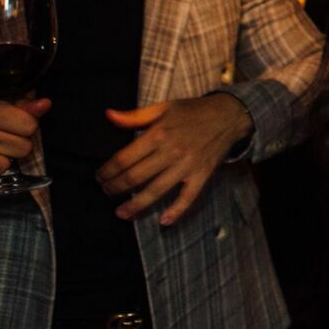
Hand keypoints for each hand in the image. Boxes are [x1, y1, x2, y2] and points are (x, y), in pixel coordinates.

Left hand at [97, 93, 252, 225]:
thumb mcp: (164, 107)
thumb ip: (135, 116)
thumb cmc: (193, 111)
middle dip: (117, 188)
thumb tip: (109, 116)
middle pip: (136, 177)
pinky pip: (188, 197)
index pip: (125, 159)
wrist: (229, 115)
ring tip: (121, 213)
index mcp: (159, 134)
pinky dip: (176, 210)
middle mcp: (171, 152)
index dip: (108, 171)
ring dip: (136, 205)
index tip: (100, 177)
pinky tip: (163, 221)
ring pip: (156, 190)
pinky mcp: (202, 175)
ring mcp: (187, 166)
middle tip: (107, 192)